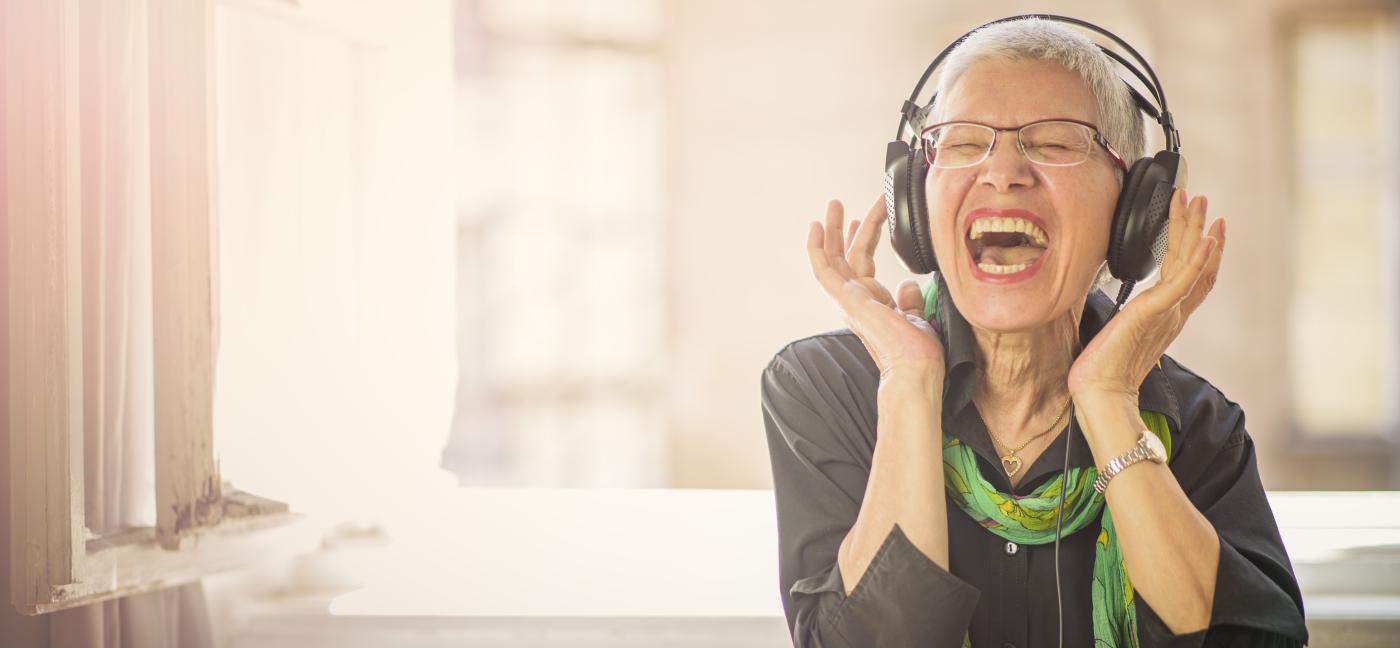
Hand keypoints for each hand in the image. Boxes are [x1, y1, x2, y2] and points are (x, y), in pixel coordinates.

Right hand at [807, 195, 944, 379]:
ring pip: (833, 258)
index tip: (864, 216)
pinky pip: (824, 270)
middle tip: (839, 203)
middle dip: (844, 227)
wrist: (916, 369)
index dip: (865, 236)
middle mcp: (858, 300)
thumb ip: (910, 300)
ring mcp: (850, 300)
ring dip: (830, 230)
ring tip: (831, 205)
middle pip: (846, 255)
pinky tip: (815, 228)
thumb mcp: (919, 317)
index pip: (864, 262)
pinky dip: (817, 249)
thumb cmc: (918, 353)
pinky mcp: (846, 299)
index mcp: (873, 303)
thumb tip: (908, 282)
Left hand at [1068, 189, 1224, 399]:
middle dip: (1198, 229)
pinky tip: (1206, 239)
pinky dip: (1198, 259)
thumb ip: (1122, 316)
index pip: (1190, 277)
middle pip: (1195, 264)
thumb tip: (1110, 303)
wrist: (1101, 396)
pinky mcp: (1155, 313)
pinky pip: (1183, 282)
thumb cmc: (1102, 372)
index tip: (1202, 225)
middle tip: (1201, 200)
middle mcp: (1172, 313)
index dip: (1200, 251)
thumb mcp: (1114, 332)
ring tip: (1198, 203)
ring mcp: (1167, 313)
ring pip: (1191, 264)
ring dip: (1196, 230)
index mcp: (1164, 317)